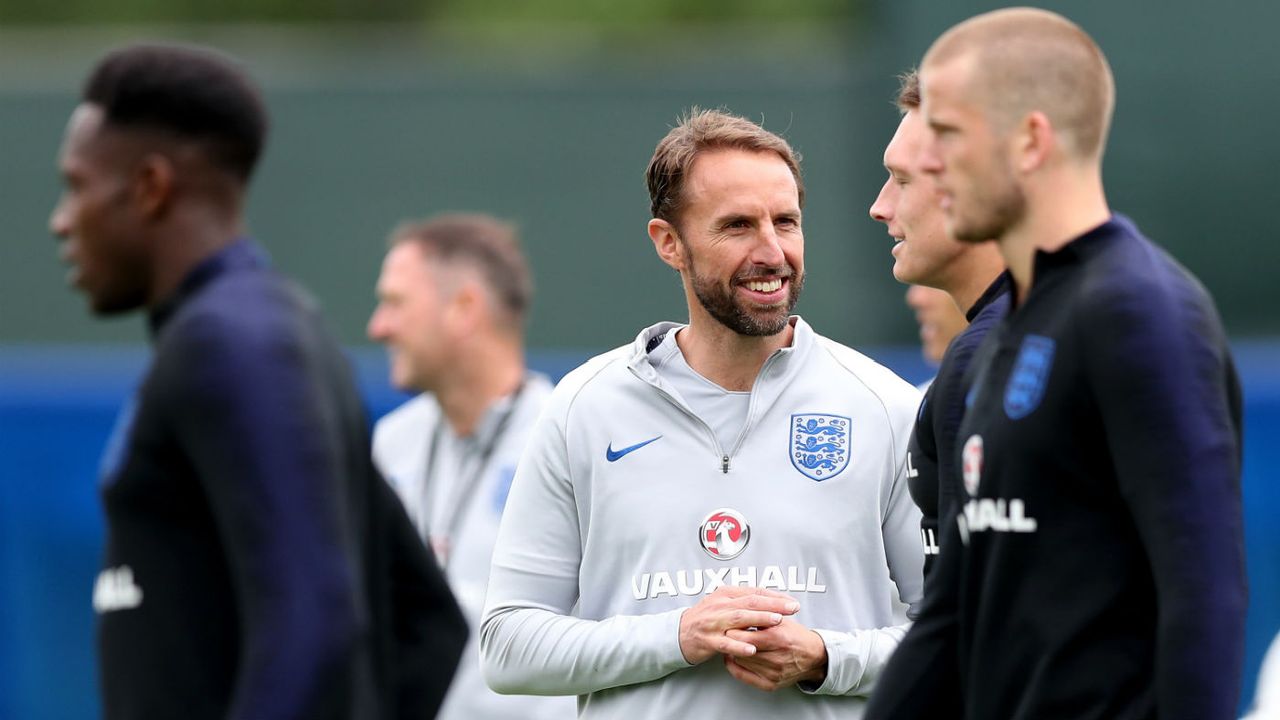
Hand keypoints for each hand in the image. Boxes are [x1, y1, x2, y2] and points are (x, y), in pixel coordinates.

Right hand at [678, 587, 800, 664]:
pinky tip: (753, 649)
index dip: (775, 596)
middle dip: (774, 605)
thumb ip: (743, 601)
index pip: (754, 592)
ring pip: (739, 618)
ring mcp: (713, 622)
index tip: (792, 602)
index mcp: (726, 594)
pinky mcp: (707, 639)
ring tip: (777, 621)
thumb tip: (770, 600)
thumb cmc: (706, 619)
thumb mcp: (723, 604)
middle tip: (792, 608)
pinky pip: (725, 643)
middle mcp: (720, 605)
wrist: (679, 633)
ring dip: (759, 619)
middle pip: (750, 602)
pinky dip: (739, 645)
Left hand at [724, 619, 827, 690]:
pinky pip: (743, 676)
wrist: (813, 657)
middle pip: (740, 650)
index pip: (744, 637)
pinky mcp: (770, 684)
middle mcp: (776, 658)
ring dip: (733, 652)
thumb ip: (760, 616)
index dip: (733, 629)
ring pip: (740, 662)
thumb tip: (737, 613)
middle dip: (731, 641)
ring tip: (734, 643)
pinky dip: (734, 665)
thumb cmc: (796, 637)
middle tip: (728, 633)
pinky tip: (734, 657)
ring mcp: (773, 673)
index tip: (730, 625)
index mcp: (777, 638)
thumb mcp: (781, 620)